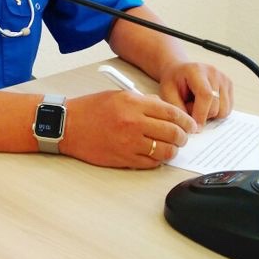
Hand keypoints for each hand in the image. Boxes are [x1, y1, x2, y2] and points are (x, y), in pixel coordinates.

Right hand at [59, 90, 196, 168]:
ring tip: (171, 147)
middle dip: (183, 137)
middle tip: (183, 138)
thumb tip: (165, 110)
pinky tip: (156, 155)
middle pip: (172, 133)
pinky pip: (150, 163)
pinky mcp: (123, 158)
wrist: (68, 125)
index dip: (186, 120)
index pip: (171, 113)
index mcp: (134, 103)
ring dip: (173, 150)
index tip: (190, 125)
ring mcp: (129, 142)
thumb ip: (144, 101)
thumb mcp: (119, 95)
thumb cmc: (91, 109)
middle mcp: (133, 123)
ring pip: (165, 151)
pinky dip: (158, 160)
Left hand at [157, 61, 232, 128]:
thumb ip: (178, 109)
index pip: (205, 95)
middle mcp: (213, 72)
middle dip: (202, 115)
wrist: (179, 71)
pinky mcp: (229, 85)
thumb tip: (192, 127)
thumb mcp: (167, 93)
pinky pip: (228, 109)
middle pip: (216, 106)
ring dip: (210, 115)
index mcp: (196, 70)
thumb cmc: (172, 82)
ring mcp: (223, 78)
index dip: (201, 114)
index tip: (194, 128)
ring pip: (224, 110)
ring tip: (197, 106)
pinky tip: (205, 105)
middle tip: (188, 109)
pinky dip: (217, 112)